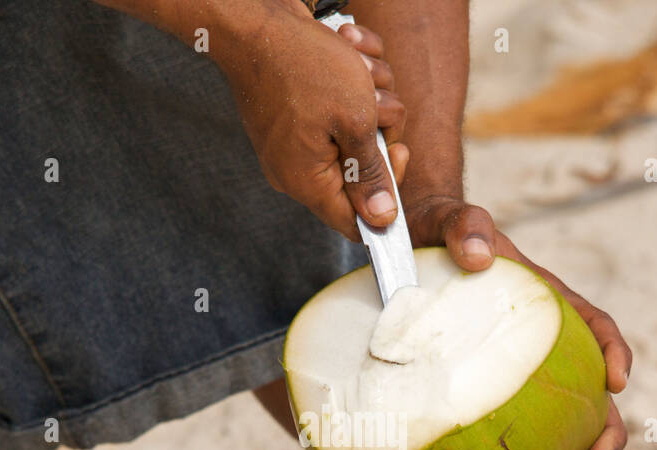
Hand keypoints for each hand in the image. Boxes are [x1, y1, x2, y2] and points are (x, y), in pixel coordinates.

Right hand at [214, 6, 408, 240]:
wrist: (258, 18)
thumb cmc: (305, 65)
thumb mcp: (355, 120)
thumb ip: (371, 174)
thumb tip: (382, 219)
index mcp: (307, 182)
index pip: (355, 222)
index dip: (386, 196)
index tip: (398, 151)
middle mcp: (297, 168)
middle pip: (362, 171)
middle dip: (381, 127)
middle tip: (376, 98)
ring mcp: (295, 141)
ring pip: (359, 131)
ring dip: (372, 93)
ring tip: (356, 63)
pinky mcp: (297, 114)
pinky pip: (342, 107)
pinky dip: (355, 76)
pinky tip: (348, 48)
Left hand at [405, 197, 631, 449]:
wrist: (401, 246)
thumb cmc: (435, 232)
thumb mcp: (448, 220)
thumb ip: (464, 224)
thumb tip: (479, 255)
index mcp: (545, 300)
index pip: (594, 326)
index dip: (612, 352)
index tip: (616, 381)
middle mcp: (539, 339)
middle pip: (588, 385)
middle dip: (605, 426)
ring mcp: (514, 366)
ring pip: (556, 412)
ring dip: (568, 449)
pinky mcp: (484, 385)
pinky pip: (508, 421)